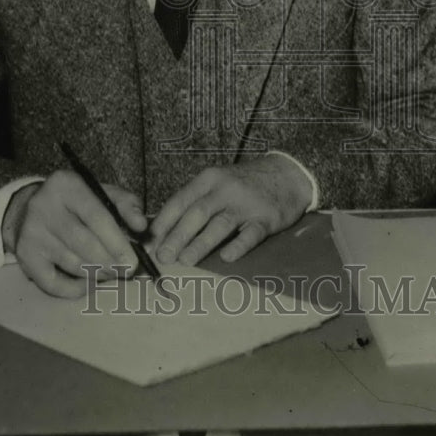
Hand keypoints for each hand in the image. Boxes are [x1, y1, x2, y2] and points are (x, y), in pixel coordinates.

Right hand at [2, 170, 146, 297]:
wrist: (27, 209)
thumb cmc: (74, 203)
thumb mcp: (99, 192)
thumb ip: (126, 204)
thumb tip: (142, 226)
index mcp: (67, 185)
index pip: (96, 216)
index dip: (117, 242)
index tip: (133, 261)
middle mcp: (44, 206)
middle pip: (84, 243)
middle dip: (110, 262)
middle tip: (125, 271)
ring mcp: (31, 232)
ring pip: (72, 263)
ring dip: (97, 274)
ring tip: (110, 272)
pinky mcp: (24, 256)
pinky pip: (53, 283)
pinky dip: (75, 289)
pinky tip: (89, 282)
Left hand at [150, 155, 311, 266]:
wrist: (287, 174)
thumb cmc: (243, 184)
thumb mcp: (217, 183)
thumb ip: (194, 202)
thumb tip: (164, 230)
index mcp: (208, 179)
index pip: (180, 200)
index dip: (163, 221)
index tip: (149, 240)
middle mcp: (225, 189)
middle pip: (197, 213)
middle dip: (177, 236)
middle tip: (162, 256)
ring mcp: (246, 204)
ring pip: (220, 225)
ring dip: (200, 243)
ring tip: (185, 261)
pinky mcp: (266, 219)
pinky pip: (250, 234)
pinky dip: (238, 246)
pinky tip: (226, 258)